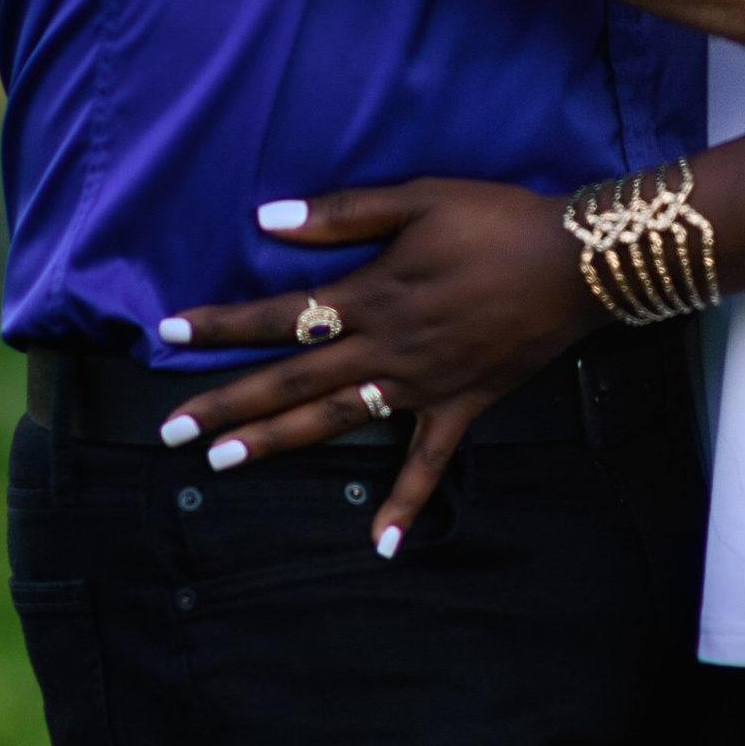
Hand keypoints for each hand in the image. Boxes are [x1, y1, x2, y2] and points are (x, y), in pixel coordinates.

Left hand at [156, 178, 589, 546]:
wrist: (577, 262)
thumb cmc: (497, 220)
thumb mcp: (418, 198)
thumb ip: (342, 214)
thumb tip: (266, 219)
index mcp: (371, 296)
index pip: (279, 314)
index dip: (222, 324)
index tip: (167, 332)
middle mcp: (386, 349)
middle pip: (291, 380)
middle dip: (227, 402)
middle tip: (169, 429)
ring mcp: (422, 385)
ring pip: (336, 420)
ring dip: (278, 443)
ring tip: (223, 462)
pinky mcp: (461, 406)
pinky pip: (428, 462)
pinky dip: (405, 504)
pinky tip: (381, 547)